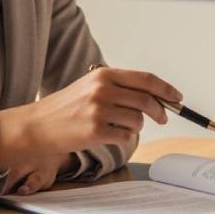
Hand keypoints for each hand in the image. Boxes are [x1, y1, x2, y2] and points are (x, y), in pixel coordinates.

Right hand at [0, 67, 181, 194]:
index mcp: (104, 74)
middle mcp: (103, 89)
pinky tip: (108, 136)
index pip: (146, 79)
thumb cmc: (66, 108)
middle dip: (160, 111)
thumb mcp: (90, 87)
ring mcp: (99, 110)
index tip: (177, 97)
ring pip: (137, 121)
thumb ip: (119, 88)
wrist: (37, 126)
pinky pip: (125, 137)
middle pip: (147, 100)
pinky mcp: (95, 131)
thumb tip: (155, 97)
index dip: (166, 88)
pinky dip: (123, 138)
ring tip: (119, 127)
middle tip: (163, 118)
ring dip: (135, 127)